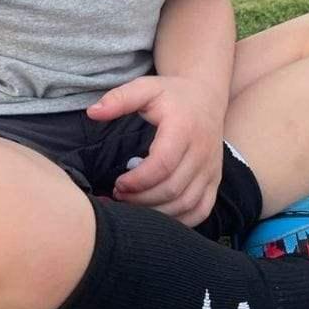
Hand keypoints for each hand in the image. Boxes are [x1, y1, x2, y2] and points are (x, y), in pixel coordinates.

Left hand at [86, 75, 225, 226]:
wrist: (206, 97)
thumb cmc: (172, 94)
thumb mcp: (145, 87)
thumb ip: (119, 99)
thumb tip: (92, 112)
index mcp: (184, 129)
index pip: (162, 165)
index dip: (138, 181)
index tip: (118, 183)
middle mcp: (202, 152)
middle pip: (172, 189)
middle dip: (142, 199)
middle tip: (119, 196)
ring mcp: (211, 169)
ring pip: (186, 204)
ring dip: (157, 212)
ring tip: (133, 204)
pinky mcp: (215, 180)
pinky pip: (200, 210)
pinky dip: (179, 220)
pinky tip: (157, 214)